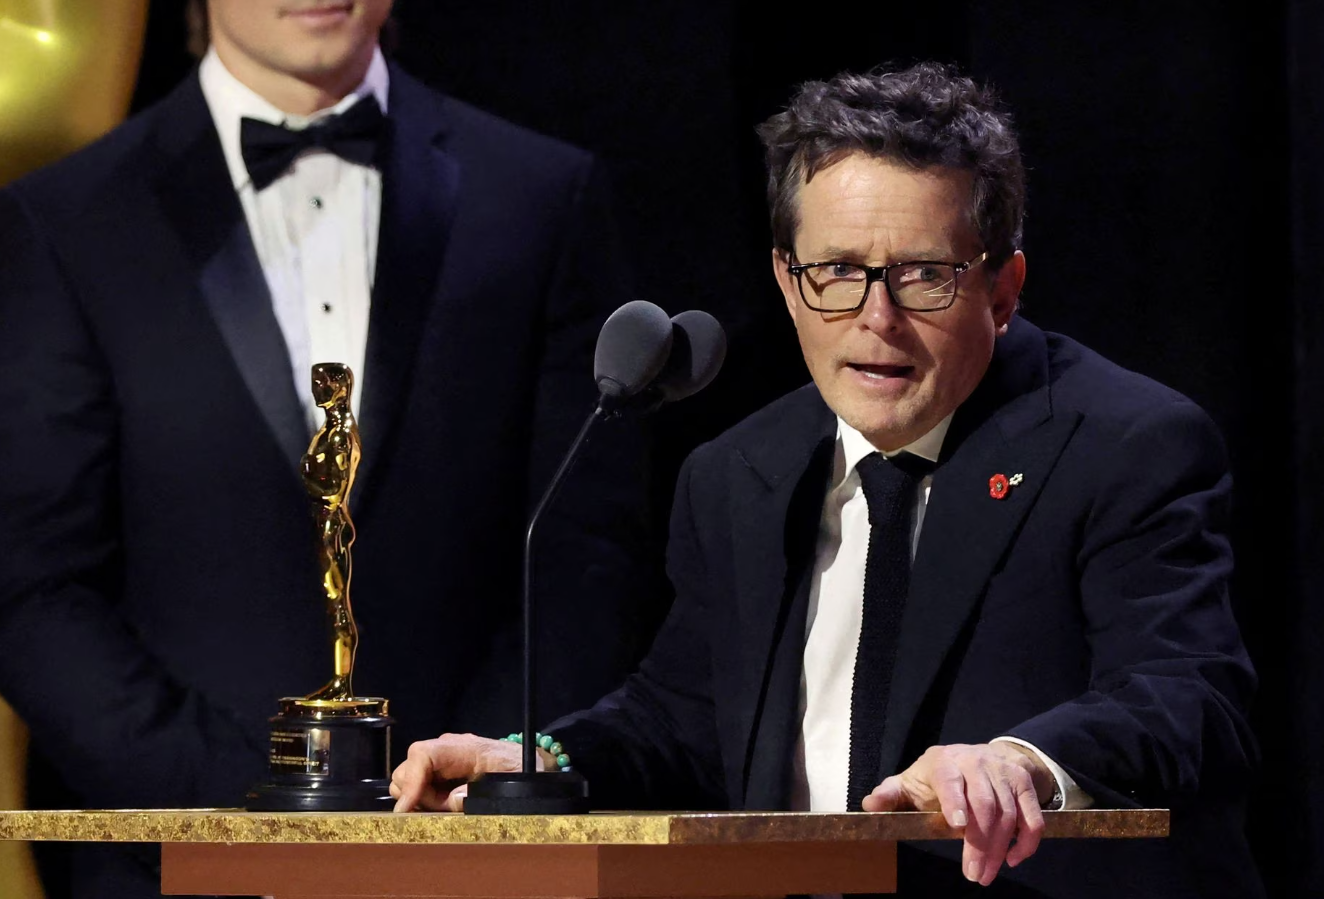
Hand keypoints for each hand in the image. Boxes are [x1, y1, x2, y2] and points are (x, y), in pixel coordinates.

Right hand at [389, 733, 549, 811]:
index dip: (411, 781)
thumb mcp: (513, 781)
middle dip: (419, 797)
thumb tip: (454, 800)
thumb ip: (485, 792)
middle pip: (407, 770)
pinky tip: (445, 804)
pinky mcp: (436, 770)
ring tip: (448, 806)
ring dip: (421, 800)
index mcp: (464, 748)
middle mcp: (445, 749)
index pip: (423, 754)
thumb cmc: (521, 769)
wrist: (524, 763)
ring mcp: (438, 759)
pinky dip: (423, 800)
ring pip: (406, 780)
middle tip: (445, 809)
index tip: (406, 809)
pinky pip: (416, 786)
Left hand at [862, 742, 1052, 885]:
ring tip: (986, 874)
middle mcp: (976, 762)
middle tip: (974, 874)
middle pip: (984, 804)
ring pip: (1008, 814)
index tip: (957, 827)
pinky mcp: (1024, 783)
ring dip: (1000, 849)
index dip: (954, 801)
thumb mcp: (911, 781)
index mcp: (944, 762)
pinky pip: (1032, 815)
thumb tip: (869, 805)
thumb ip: (891, 794)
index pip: (950, 780)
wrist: (978, 755)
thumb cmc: (937, 776)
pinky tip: (1013, 859)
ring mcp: (1003, 772)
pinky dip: (1027, 841)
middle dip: (980, 843)